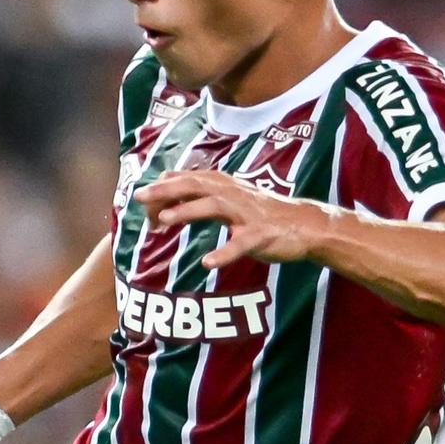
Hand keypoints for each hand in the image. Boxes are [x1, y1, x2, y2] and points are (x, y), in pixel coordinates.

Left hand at [135, 169, 331, 273]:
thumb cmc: (263, 213)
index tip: (140, 197)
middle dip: (167, 191)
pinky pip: (240, 244)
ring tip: (164, 220)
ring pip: (214, 208)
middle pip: (196, 186)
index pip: (189, 180)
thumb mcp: (231, 196)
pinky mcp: (261, 235)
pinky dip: (224, 253)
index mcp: (225, 186)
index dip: (164, 187)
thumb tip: (167, 180)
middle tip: (140, 197)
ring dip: (188, 212)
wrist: (304, 226)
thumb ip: (202, 190)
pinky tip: (207, 263)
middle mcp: (234, 195)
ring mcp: (248, 214)